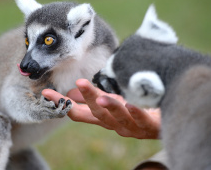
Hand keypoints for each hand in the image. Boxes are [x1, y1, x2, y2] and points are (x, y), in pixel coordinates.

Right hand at [42, 79, 160, 138]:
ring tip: (102, 97)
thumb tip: (71, 91)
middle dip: (88, 99)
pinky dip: (137, 112)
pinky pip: (143, 120)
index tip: (47, 93)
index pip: (78, 111)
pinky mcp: (149, 126)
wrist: (163, 123)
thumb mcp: (109, 102)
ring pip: (118, 119)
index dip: (62, 103)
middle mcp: (114, 125)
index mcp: (102, 118)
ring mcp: (131, 127)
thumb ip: (91, 98)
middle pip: (97, 114)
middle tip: (79, 83)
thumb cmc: (132, 111)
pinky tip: (132, 104)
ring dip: (109, 108)